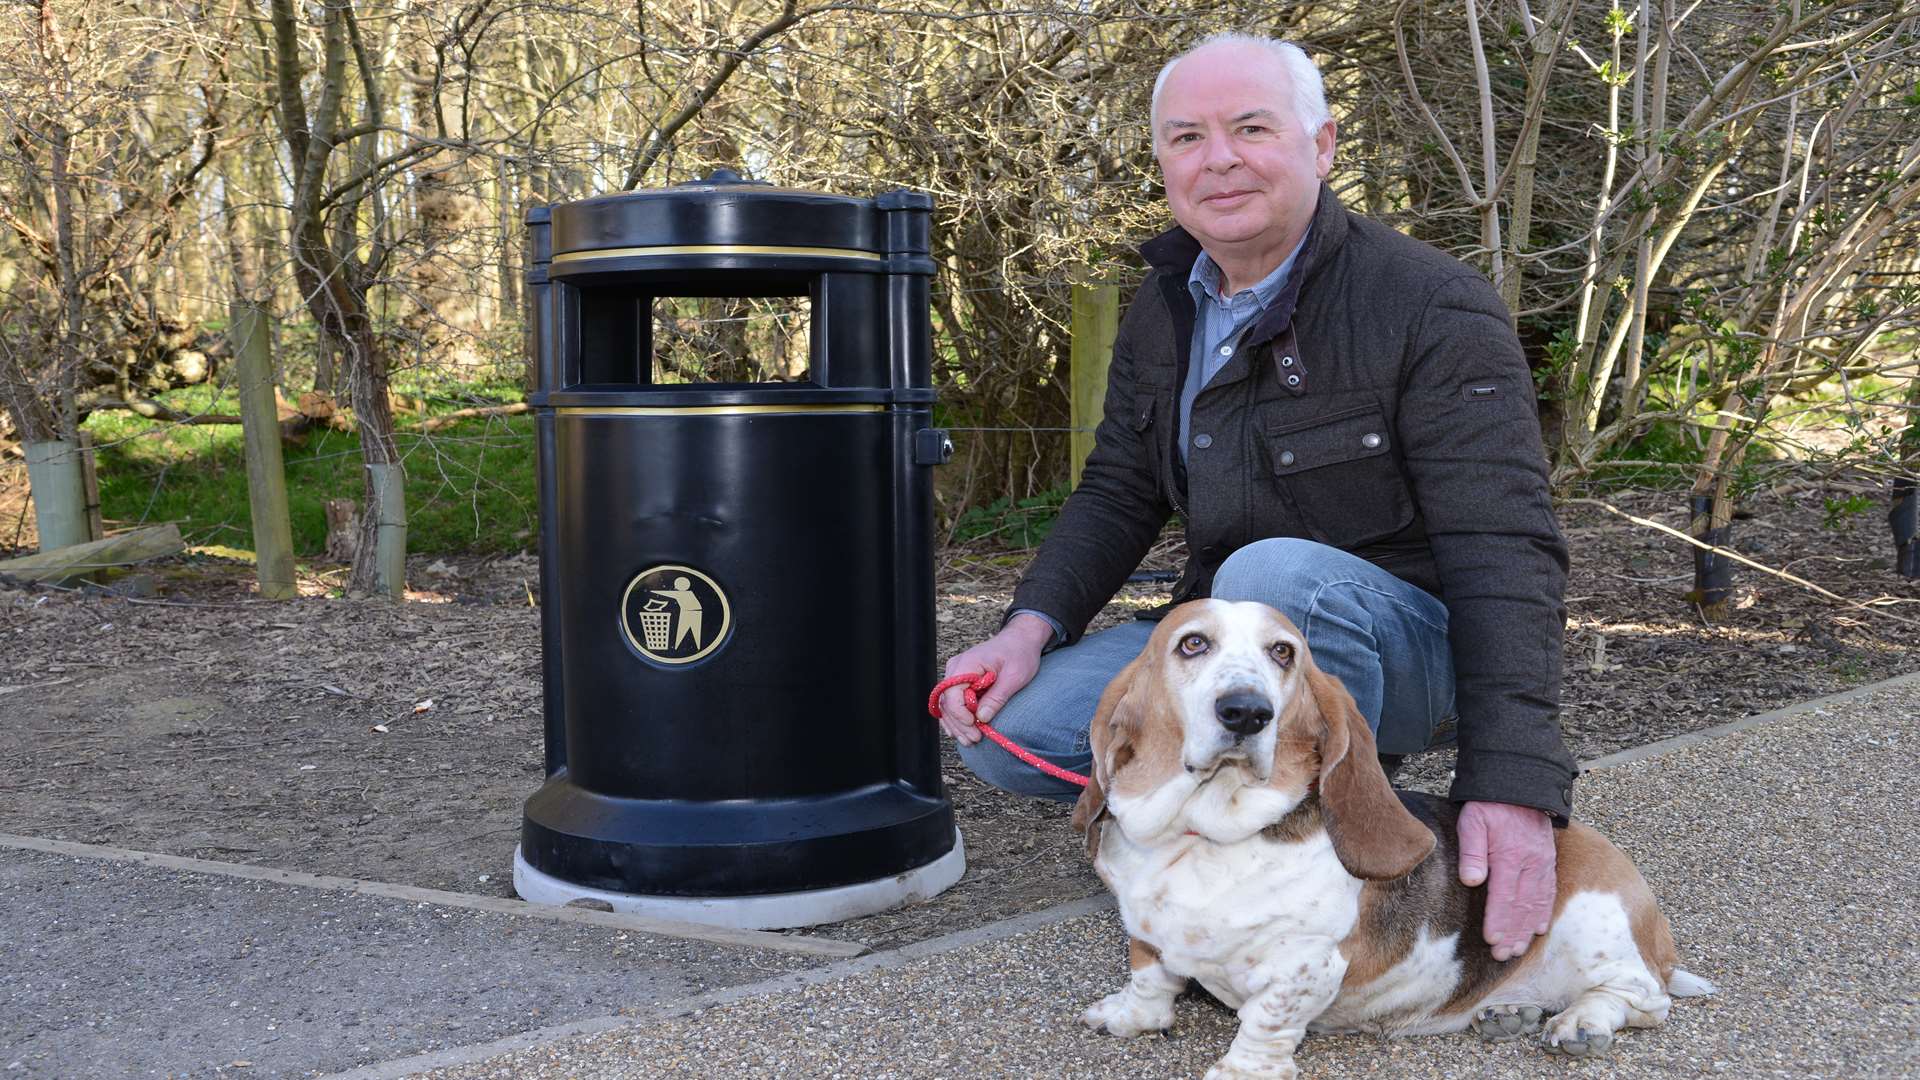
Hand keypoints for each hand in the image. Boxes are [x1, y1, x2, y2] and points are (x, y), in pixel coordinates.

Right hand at [935, 614, 1052, 744]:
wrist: (1021, 640)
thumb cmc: (1019, 653)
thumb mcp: (1014, 676)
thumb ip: (997, 696)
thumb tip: (982, 717)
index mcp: (967, 664)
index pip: (951, 693)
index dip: (959, 713)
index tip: (974, 725)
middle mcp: (956, 668)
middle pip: (947, 702)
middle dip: (959, 724)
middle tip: (974, 739)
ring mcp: (956, 675)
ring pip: (948, 704)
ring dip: (957, 724)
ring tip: (970, 740)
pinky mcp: (961, 681)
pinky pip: (954, 702)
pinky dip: (958, 717)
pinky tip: (962, 732)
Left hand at [1457, 800, 1556, 961]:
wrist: (1520, 787)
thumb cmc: (1490, 806)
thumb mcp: (1473, 821)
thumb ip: (1472, 851)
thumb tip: (1471, 880)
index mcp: (1510, 855)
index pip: (1504, 895)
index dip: (1498, 920)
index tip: (1491, 941)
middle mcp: (1531, 863)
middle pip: (1522, 905)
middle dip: (1512, 933)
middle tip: (1502, 955)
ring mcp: (1542, 864)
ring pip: (1536, 903)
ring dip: (1526, 929)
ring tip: (1517, 950)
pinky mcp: (1548, 862)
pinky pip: (1548, 893)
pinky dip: (1543, 913)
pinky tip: (1537, 930)